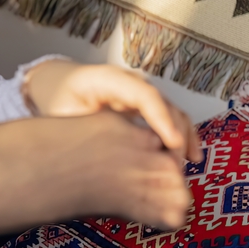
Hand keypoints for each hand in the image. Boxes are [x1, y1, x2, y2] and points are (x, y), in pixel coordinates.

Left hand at [23, 60, 201, 161]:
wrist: (59, 86)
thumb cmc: (60, 100)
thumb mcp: (63, 113)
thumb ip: (79, 131)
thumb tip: (95, 159)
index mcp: (107, 79)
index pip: (143, 94)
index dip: (161, 118)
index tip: (171, 143)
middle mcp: (131, 83)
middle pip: (164, 104)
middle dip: (175, 134)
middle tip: (175, 168)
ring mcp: (142, 93)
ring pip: (172, 111)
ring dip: (183, 138)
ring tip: (185, 167)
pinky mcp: (147, 107)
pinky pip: (171, 120)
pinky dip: (181, 138)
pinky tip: (189, 159)